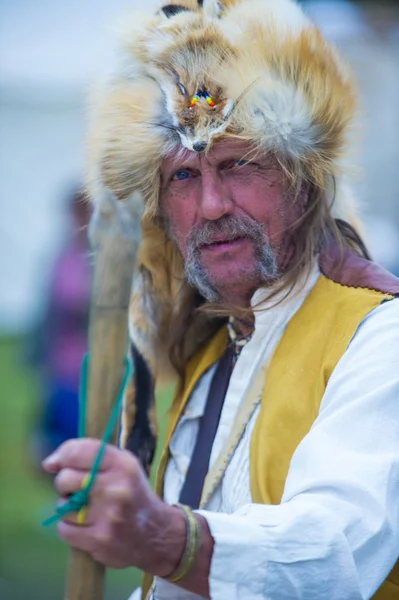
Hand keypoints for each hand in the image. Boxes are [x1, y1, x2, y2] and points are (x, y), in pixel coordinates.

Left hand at [42, 438, 185, 573]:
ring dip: (68, 509)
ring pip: (63, 506)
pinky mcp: (100, 540)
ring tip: (87, 510)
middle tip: (77, 490)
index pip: (79, 451)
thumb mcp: (121, 465)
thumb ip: (90, 457)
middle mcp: (116, 487)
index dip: (61, 455)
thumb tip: (48, 464)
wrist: (156, 534)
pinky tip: (85, 526)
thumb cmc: (131, 493)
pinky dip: (69, 528)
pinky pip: (64, 529)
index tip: (54, 464)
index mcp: (123, 464)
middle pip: (65, 479)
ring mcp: (108, 515)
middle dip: (65, 485)